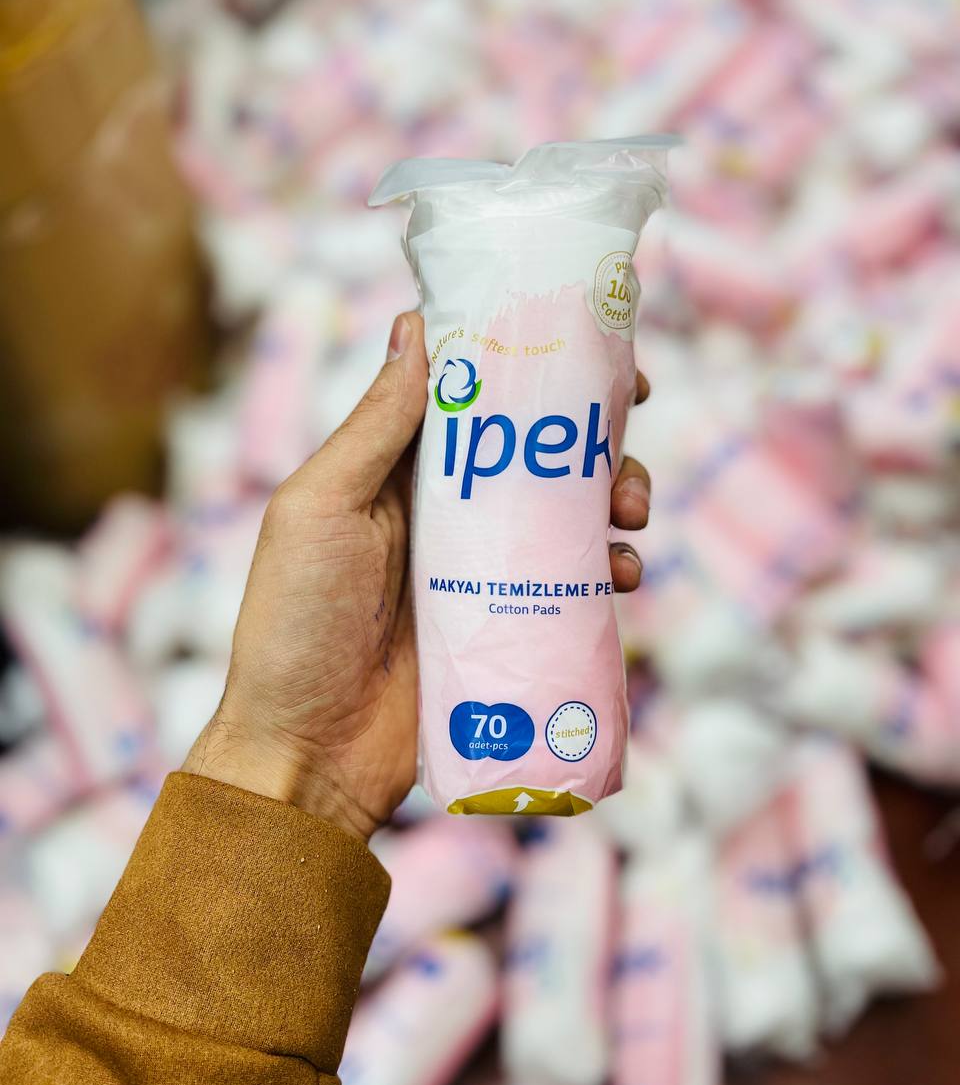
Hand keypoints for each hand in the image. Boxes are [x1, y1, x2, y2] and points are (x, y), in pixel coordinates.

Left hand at [184, 311, 652, 839]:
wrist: (310, 757)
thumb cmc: (294, 625)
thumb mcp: (320, 510)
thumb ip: (372, 427)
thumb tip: (416, 327)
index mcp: (394, 467)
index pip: (469, 389)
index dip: (525, 356)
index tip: (583, 340)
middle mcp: (443, 506)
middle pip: (534, 444)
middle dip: (589, 427)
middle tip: (633, 417)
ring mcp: (480, 566)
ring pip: (565, 508)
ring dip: (613, 493)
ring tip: (631, 510)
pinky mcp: (508, 622)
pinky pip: (572, 580)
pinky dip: (608, 567)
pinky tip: (623, 574)